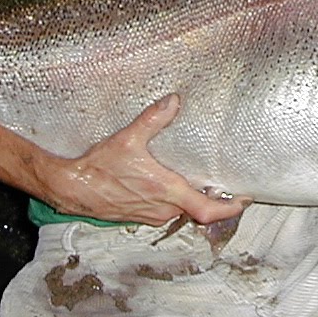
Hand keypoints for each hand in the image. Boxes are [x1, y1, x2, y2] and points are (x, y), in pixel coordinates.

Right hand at [45, 94, 250, 225]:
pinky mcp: (140, 215)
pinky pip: (167, 211)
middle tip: (228, 185)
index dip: (230, 208)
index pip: (208, 210)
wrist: (73, 188)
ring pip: (182, 211)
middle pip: (199, 210)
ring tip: (206, 182)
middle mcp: (163, 208)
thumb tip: (173, 101)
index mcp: (166, 192)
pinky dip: (177, 200)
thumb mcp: (128, 139)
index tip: (244, 199)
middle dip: (215, 199)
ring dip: (194, 199)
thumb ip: (153, 119)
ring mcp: (151, 215)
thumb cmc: (100, 168)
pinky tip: (175, 185)